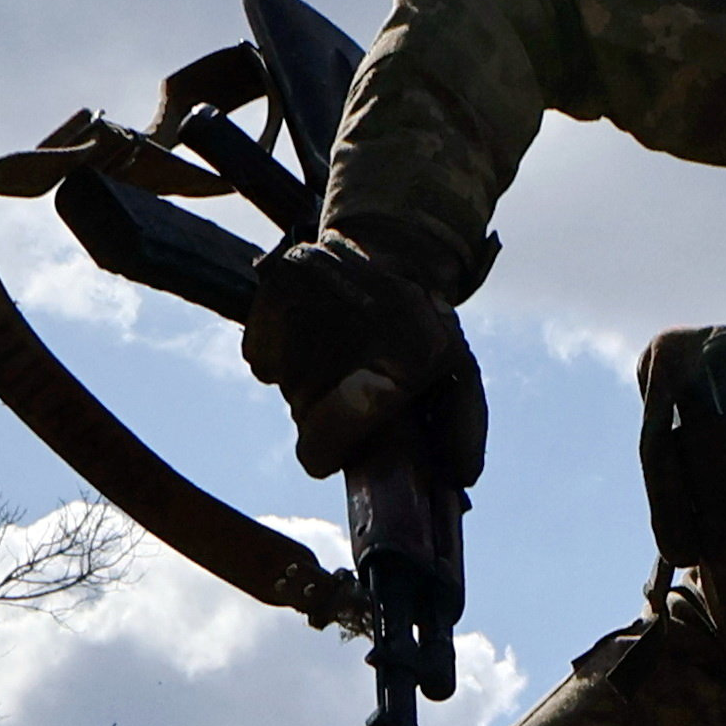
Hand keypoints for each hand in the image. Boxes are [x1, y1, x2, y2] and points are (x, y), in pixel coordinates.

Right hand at [239, 231, 486, 490]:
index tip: (336, 441)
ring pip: (286, 386)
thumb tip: (461, 479)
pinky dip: (282, 352)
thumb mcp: (459, 372)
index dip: (327, 448)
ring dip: (309, 381)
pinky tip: (317, 331)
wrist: (393, 246)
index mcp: (400, 364)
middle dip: (328, 413)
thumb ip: (462, 430)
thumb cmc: (425, 326)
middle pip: (304, 420)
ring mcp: (300, 312)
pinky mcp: (272, 293)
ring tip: (343, 349)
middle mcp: (340, 340)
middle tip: (356, 380)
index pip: (318, 447)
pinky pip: (263, 358)